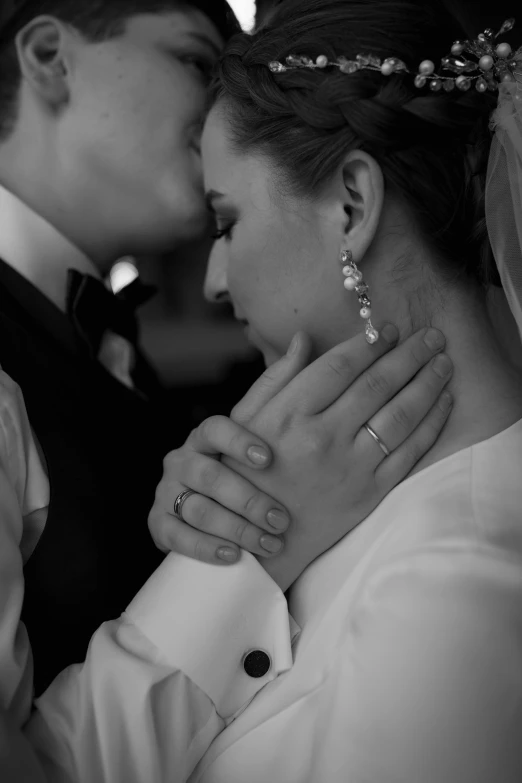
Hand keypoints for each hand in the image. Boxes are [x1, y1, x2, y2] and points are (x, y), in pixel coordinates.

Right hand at [148, 415, 291, 563]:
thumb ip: (268, 451)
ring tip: (268, 544)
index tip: (268, 459)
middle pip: (210, 477)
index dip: (238, 442)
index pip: (214, 429)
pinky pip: (178, 536)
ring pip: (199, 509)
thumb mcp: (247, 464)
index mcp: (202, 440)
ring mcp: (165, 492)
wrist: (203, 522)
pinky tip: (234, 556)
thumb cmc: (238, 486)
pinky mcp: (157, 523)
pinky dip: (207, 548)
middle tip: (281, 520)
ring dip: (237, 529)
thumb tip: (314, 436)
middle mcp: (180, 461)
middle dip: (250, 501)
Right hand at [223, 326, 452, 591]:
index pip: (339, 366)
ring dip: (427, 383)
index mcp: (289, 414)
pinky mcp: (368, 493)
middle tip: (431, 336)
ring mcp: (348, 467)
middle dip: (409, 355)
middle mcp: (321, 437)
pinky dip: (431, 425)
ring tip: (443, 362)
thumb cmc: (246, 474)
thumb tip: (303, 337)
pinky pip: (408, 453)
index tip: (388, 329)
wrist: (257, 540)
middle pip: (376, 384)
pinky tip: (443, 403)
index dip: (368, 344)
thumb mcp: (245, 420)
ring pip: (399, 415)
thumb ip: (277, 378)